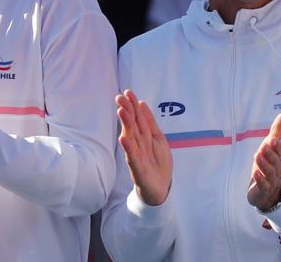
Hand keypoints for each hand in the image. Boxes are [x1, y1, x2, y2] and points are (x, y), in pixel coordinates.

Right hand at [116, 89, 172, 205]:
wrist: (161, 188)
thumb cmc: (157, 163)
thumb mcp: (158, 139)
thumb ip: (150, 122)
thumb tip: (141, 103)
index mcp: (144, 136)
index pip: (138, 118)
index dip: (133, 105)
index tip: (127, 92)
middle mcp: (138, 144)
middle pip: (132, 125)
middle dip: (127, 111)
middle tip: (119, 97)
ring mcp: (137, 155)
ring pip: (131, 138)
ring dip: (125, 124)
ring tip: (121, 111)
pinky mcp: (138, 169)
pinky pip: (132, 157)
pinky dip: (128, 148)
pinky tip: (123, 138)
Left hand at [247, 113, 280, 211]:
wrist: (267, 193)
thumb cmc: (268, 166)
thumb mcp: (270, 148)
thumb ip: (276, 132)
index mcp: (278, 158)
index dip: (277, 147)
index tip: (272, 139)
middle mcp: (276, 169)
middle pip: (276, 161)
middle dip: (271, 154)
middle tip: (264, 145)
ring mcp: (270, 180)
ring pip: (270, 173)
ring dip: (264, 164)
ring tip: (257, 155)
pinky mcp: (263, 190)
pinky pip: (263, 185)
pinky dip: (260, 179)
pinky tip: (255, 173)